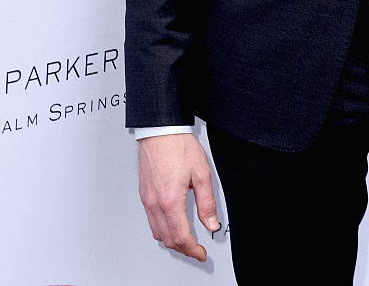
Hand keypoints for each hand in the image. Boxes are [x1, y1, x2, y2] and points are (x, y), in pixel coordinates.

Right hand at [138, 133, 219, 261]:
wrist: (160, 129)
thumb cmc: (178, 145)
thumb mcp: (201, 173)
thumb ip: (207, 202)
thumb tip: (210, 223)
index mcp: (170, 200)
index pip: (181, 237)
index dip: (193, 250)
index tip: (201, 253)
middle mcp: (155, 203)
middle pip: (167, 239)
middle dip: (183, 248)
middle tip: (196, 249)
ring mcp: (147, 199)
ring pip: (157, 232)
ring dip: (171, 240)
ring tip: (186, 238)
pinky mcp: (144, 193)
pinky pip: (151, 219)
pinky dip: (162, 228)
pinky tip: (172, 222)